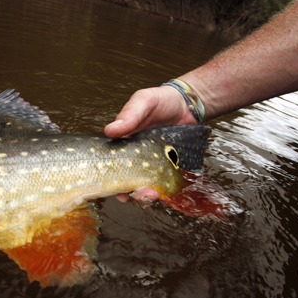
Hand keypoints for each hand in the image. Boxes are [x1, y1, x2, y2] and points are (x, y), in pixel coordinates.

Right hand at [107, 85, 196, 202]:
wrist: (187, 104)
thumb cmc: (161, 101)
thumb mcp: (143, 102)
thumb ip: (129, 115)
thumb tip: (110, 130)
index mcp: (124, 144)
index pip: (113, 166)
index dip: (112, 181)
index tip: (116, 190)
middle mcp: (137, 157)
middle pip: (128, 181)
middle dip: (131, 193)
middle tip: (138, 195)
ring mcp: (154, 164)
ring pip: (146, 186)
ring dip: (146, 195)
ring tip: (153, 196)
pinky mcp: (169, 168)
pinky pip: (164, 184)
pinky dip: (164, 191)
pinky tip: (165, 193)